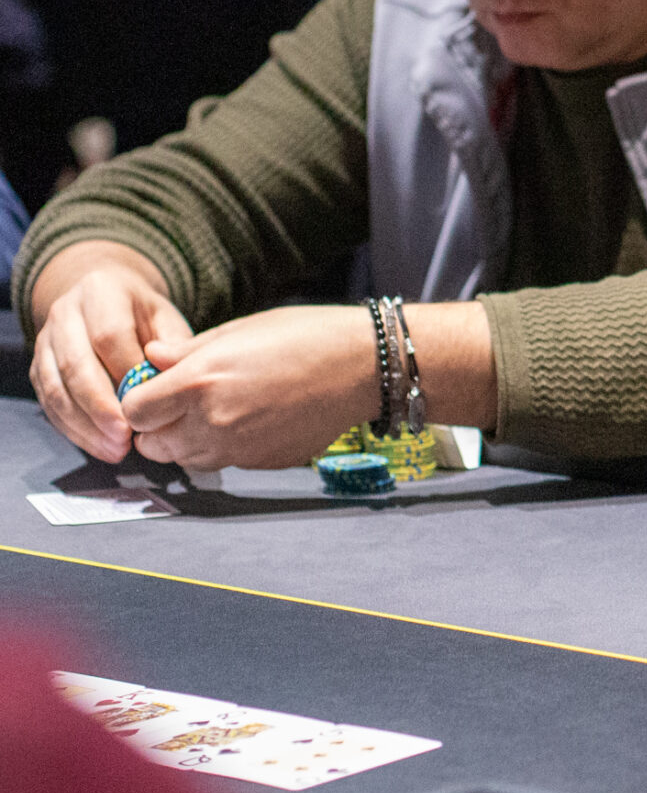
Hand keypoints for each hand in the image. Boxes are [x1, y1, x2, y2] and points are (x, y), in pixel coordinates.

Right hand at [28, 249, 190, 462]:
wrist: (104, 299)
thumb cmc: (143, 315)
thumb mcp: (165, 318)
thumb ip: (173, 346)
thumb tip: (172, 383)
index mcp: (101, 292)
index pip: (109, 335)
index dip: (125, 373)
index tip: (146, 405)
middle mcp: (64, 313)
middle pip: (75, 364)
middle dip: (100, 406)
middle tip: (125, 437)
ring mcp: (45, 340)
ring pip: (56, 387)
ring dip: (84, 424)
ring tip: (114, 449)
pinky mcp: (37, 366)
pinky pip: (48, 402)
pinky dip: (72, 428)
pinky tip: (97, 445)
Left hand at [120, 305, 377, 469]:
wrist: (365, 366)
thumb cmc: (308, 336)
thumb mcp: (240, 329)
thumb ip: (187, 351)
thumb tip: (152, 359)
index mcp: (199, 382)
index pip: (134, 411)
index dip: (141, 399)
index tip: (156, 388)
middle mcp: (213, 422)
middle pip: (153, 445)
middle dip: (160, 426)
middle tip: (182, 404)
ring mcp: (239, 449)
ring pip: (186, 460)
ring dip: (189, 441)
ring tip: (218, 412)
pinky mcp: (262, 463)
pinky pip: (226, 462)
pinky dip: (227, 447)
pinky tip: (253, 419)